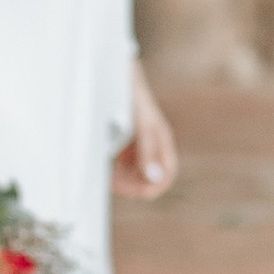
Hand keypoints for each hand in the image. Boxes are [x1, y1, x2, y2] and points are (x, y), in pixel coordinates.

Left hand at [113, 69, 176, 201]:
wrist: (117, 79)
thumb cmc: (132, 99)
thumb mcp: (141, 126)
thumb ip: (148, 151)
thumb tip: (153, 177)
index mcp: (161, 141)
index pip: (167, 173)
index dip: (156, 186)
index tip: (142, 194)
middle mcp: (151, 146)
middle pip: (148, 177)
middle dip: (134, 183)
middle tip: (117, 185)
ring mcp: (137, 145)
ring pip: (134, 173)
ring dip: (123, 178)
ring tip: (109, 177)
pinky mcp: (123, 143)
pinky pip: (122, 165)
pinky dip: (115, 169)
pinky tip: (106, 167)